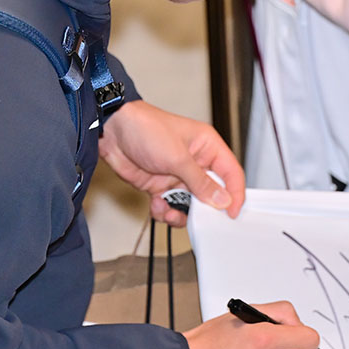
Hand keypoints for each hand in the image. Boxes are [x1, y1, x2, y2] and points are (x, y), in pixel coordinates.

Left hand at [100, 100, 244, 226]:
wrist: (113, 131)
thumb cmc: (146, 129)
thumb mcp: (178, 157)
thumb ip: (201, 182)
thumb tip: (222, 199)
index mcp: (207, 147)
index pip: (231, 173)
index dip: (235, 194)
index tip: (232, 213)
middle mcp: (195, 162)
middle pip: (211, 193)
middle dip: (204, 209)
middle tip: (199, 219)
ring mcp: (177, 175)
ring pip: (189, 204)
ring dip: (180, 214)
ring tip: (169, 213)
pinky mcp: (160, 185)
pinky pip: (169, 206)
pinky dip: (163, 211)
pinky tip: (155, 204)